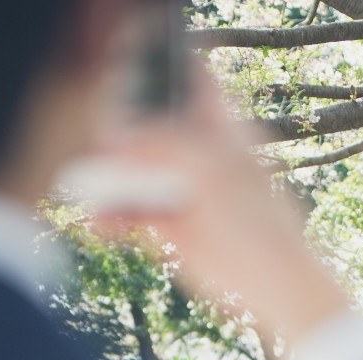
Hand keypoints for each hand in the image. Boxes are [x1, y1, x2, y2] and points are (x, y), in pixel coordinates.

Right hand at [85, 63, 349, 343]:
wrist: (273, 281)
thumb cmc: (255, 218)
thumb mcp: (208, 167)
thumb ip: (161, 142)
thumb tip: (117, 138)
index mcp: (221, 128)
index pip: (191, 84)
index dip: (163, 74)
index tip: (130, 76)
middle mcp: (199, 155)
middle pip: (149, 129)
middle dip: (119, 133)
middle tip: (97, 142)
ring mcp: (183, 190)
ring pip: (133, 172)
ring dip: (107, 178)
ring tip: (89, 188)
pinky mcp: (170, 228)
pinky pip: (130, 213)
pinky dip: (110, 215)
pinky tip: (100, 222)